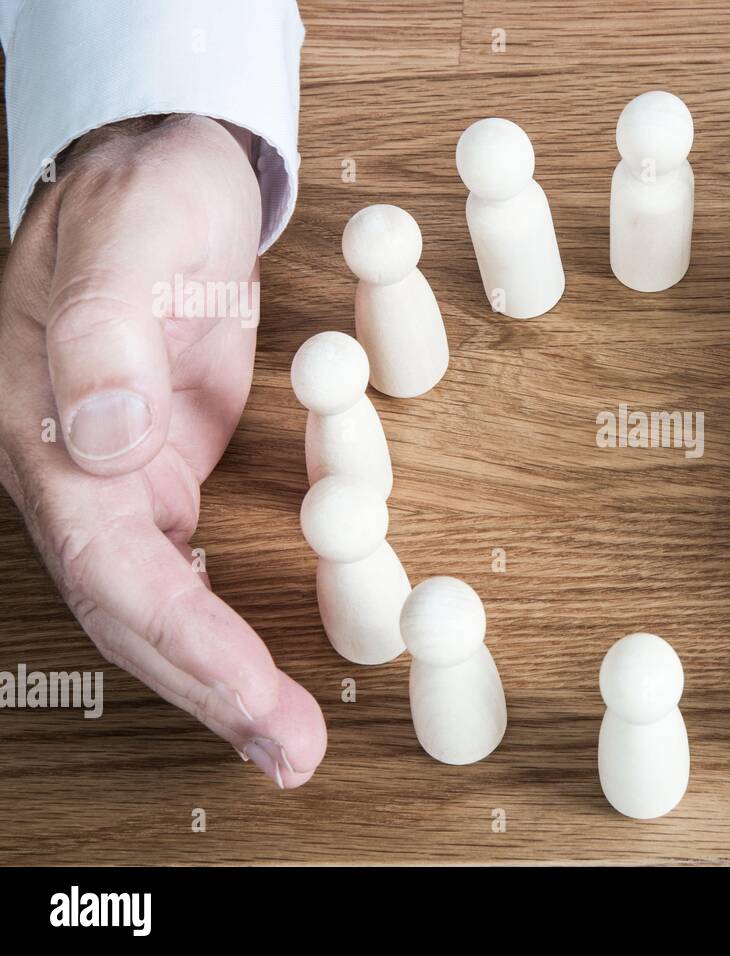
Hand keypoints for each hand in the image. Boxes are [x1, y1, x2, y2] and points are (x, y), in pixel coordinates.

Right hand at [0, 115, 325, 786]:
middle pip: (138, 614)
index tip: (260, 707)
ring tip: (287, 738)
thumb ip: (101, 337)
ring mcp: (123, 478)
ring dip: (224, 676)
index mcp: (52, 437)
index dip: (189, 651)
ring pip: (165, 603)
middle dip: (213, 692)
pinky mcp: (169, 469)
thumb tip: (102, 437)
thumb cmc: (138, 197)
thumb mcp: (122, 245)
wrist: (157, 169)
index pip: (117, 576)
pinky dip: (230, 624)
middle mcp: (81, 475)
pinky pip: (194, 567)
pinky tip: (268, 665)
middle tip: (293, 755)